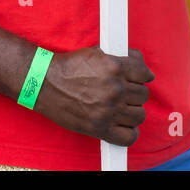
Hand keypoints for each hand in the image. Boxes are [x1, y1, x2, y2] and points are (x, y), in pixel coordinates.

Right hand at [32, 46, 153, 146]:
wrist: (44, 83)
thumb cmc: (68, 67)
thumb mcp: (95, 53)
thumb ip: (119, 57)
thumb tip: (138, 62)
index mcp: (114, 67)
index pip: (145, 74)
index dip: (142, 76)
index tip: (137, 79)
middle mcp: (115, 89)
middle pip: (143, 95)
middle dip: (135, 93)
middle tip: (124, 93)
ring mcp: (109, 110)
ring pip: (139, 115)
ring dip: (132, 112)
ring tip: (122, 108)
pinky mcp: (100, 127)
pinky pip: (128, 136)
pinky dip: (129, 132)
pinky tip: (123, 125)